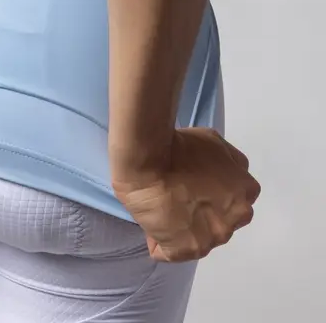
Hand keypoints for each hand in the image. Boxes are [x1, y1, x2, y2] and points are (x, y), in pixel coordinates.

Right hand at [111, 127, 260, 261]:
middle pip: (220, 219)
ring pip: (200, 237)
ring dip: (184, 227)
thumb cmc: (177, 147)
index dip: (213, 189)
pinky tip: (152, 223)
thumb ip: (228, 160)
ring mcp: (214, 237)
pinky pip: (173, 252)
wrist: (147, 162)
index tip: (193, 182)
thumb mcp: (213, 141)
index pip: (235, 196)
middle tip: (177, 194)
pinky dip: (161, 241)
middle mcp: (236, 218)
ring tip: (161, 209)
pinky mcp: (190, 249)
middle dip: (203, 211)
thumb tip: (222, 172)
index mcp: (245, 191)